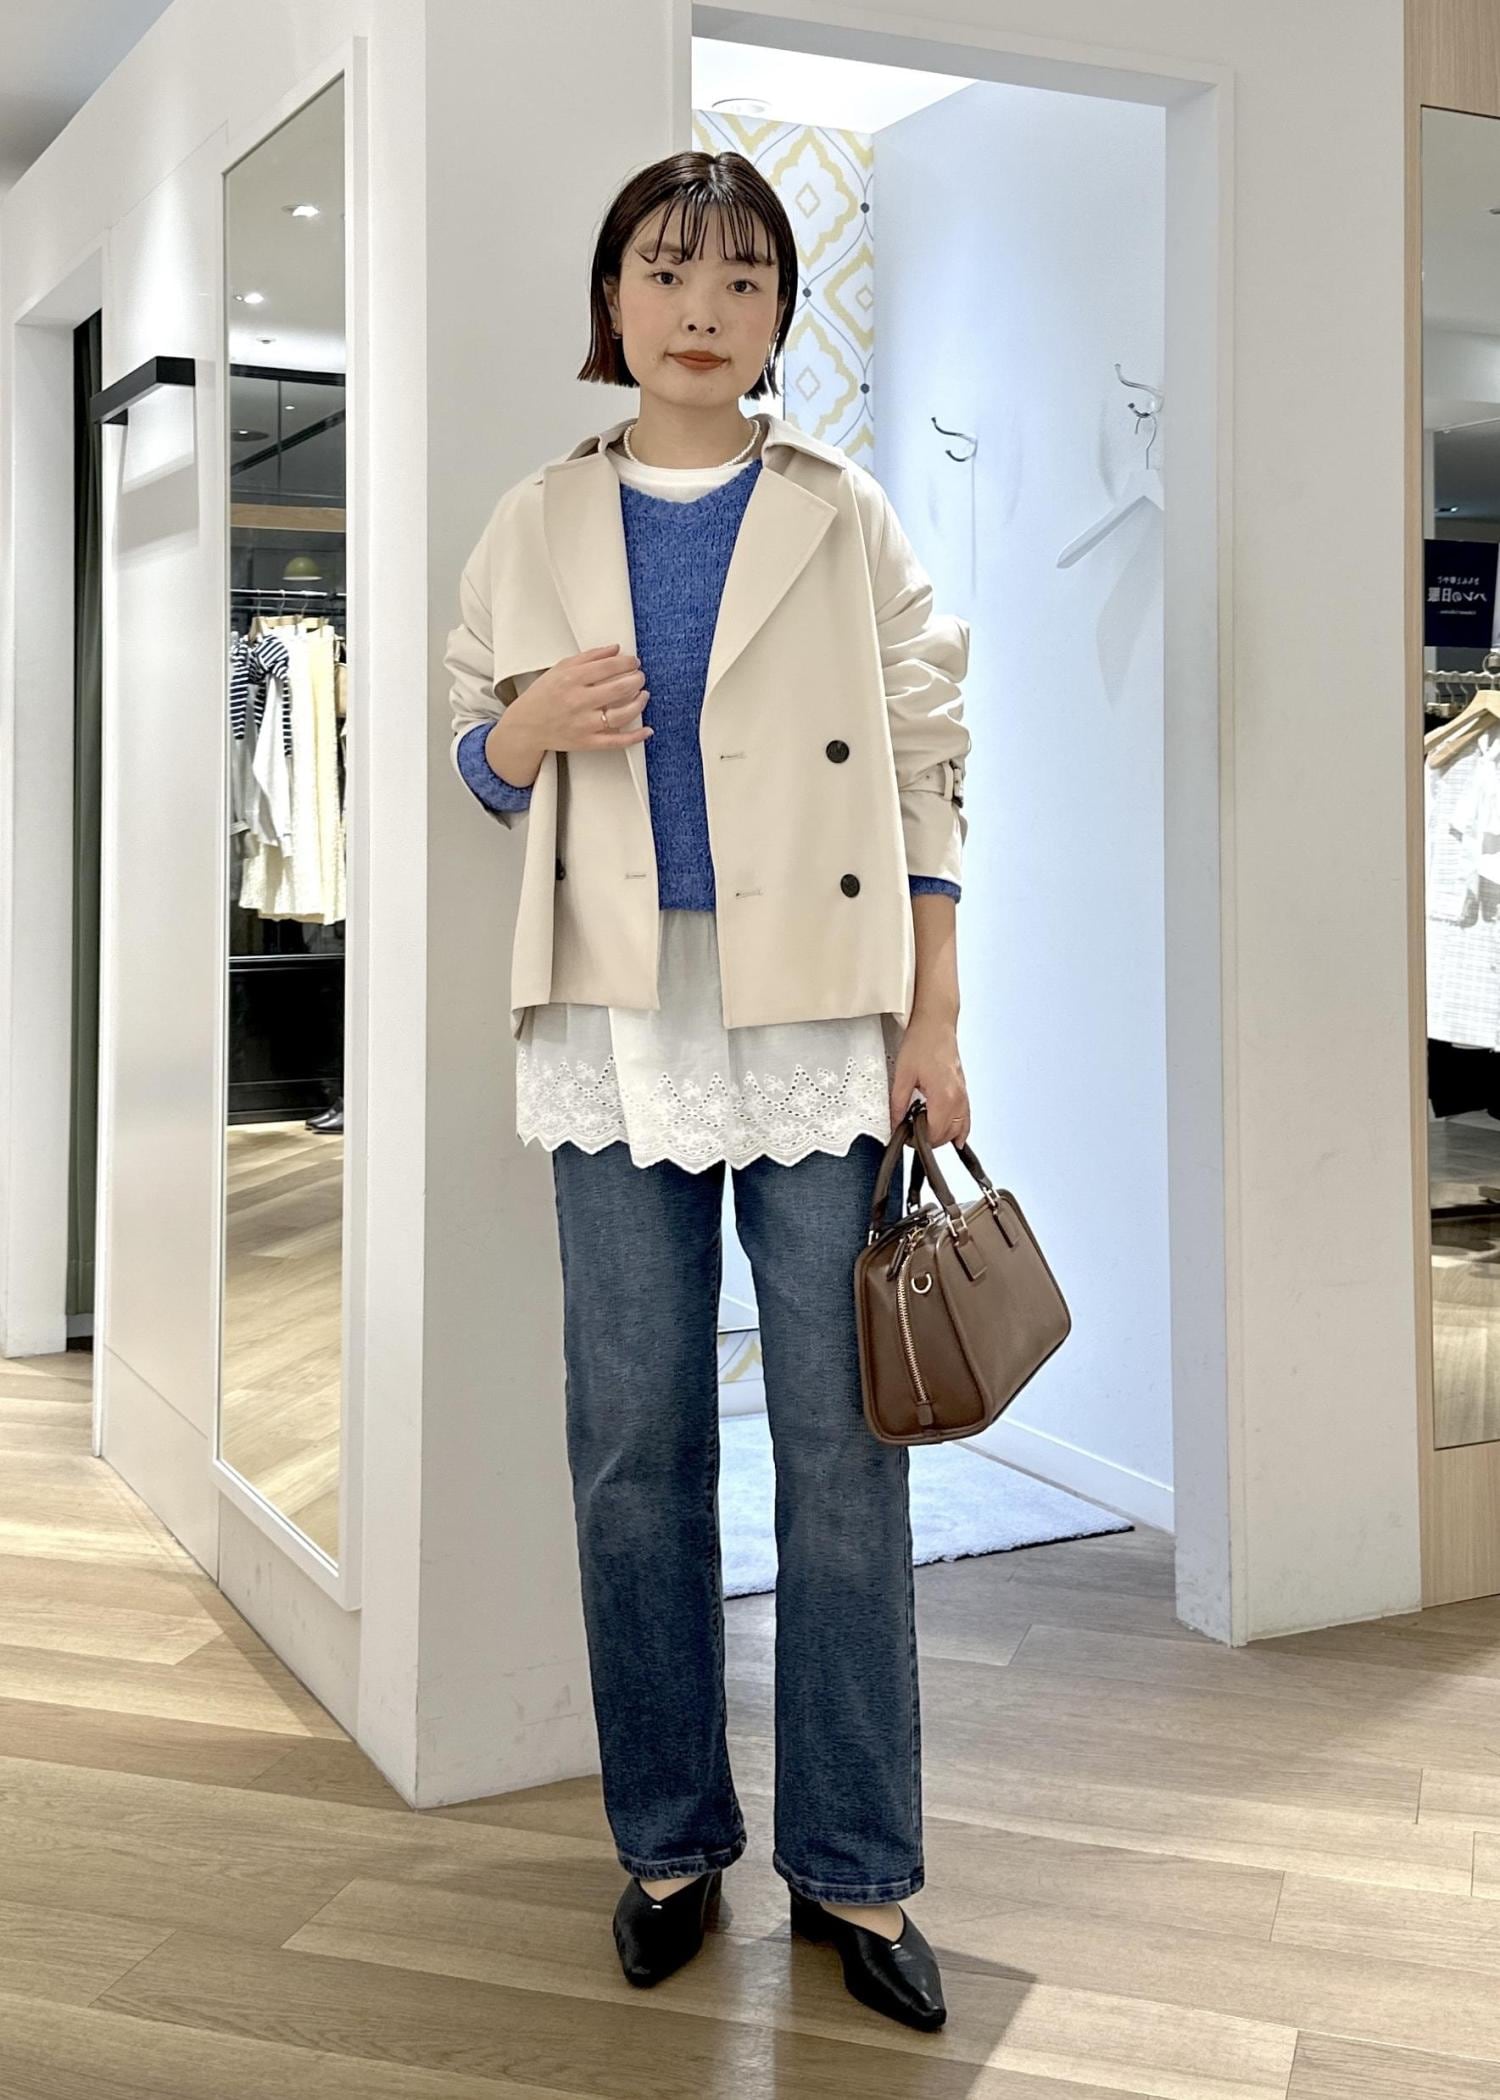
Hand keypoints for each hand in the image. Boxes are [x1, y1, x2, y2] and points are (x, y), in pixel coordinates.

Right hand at [512, 643, 653, 753]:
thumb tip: (615, 649)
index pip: (608, 667)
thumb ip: (589, 656)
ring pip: (622, 714)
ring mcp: (584, 724)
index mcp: (571, 679)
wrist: (526, 726)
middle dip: (636, 680)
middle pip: (619, 688)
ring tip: (644, 694)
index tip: (634, 662)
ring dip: (639, 702)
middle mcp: (578, 701)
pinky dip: (635, 737)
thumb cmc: (544, 695)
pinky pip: (616, 742)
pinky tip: (647, 730)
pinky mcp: (588, 742)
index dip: (627, 663)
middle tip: (640, 677)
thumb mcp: (561, 668)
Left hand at [889, 1013, 969, 1146]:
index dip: (918, 1140)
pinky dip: (961, 1129)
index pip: (934, 1133)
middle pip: (947, 1135)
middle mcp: (957, 1098)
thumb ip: (898, 1104)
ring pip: (959, 1128)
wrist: (936, 1024)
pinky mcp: (963, 1090)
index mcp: (943, 1096)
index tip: (906, 1136)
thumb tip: (895, 1123)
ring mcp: (963, 1094)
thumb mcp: (902, 1074)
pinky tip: (955, 1136)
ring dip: (943, 1135)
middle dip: (929, 1139)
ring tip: (925, 1128)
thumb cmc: (922, 1042)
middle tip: (911, 1131)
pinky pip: (966, 1117)